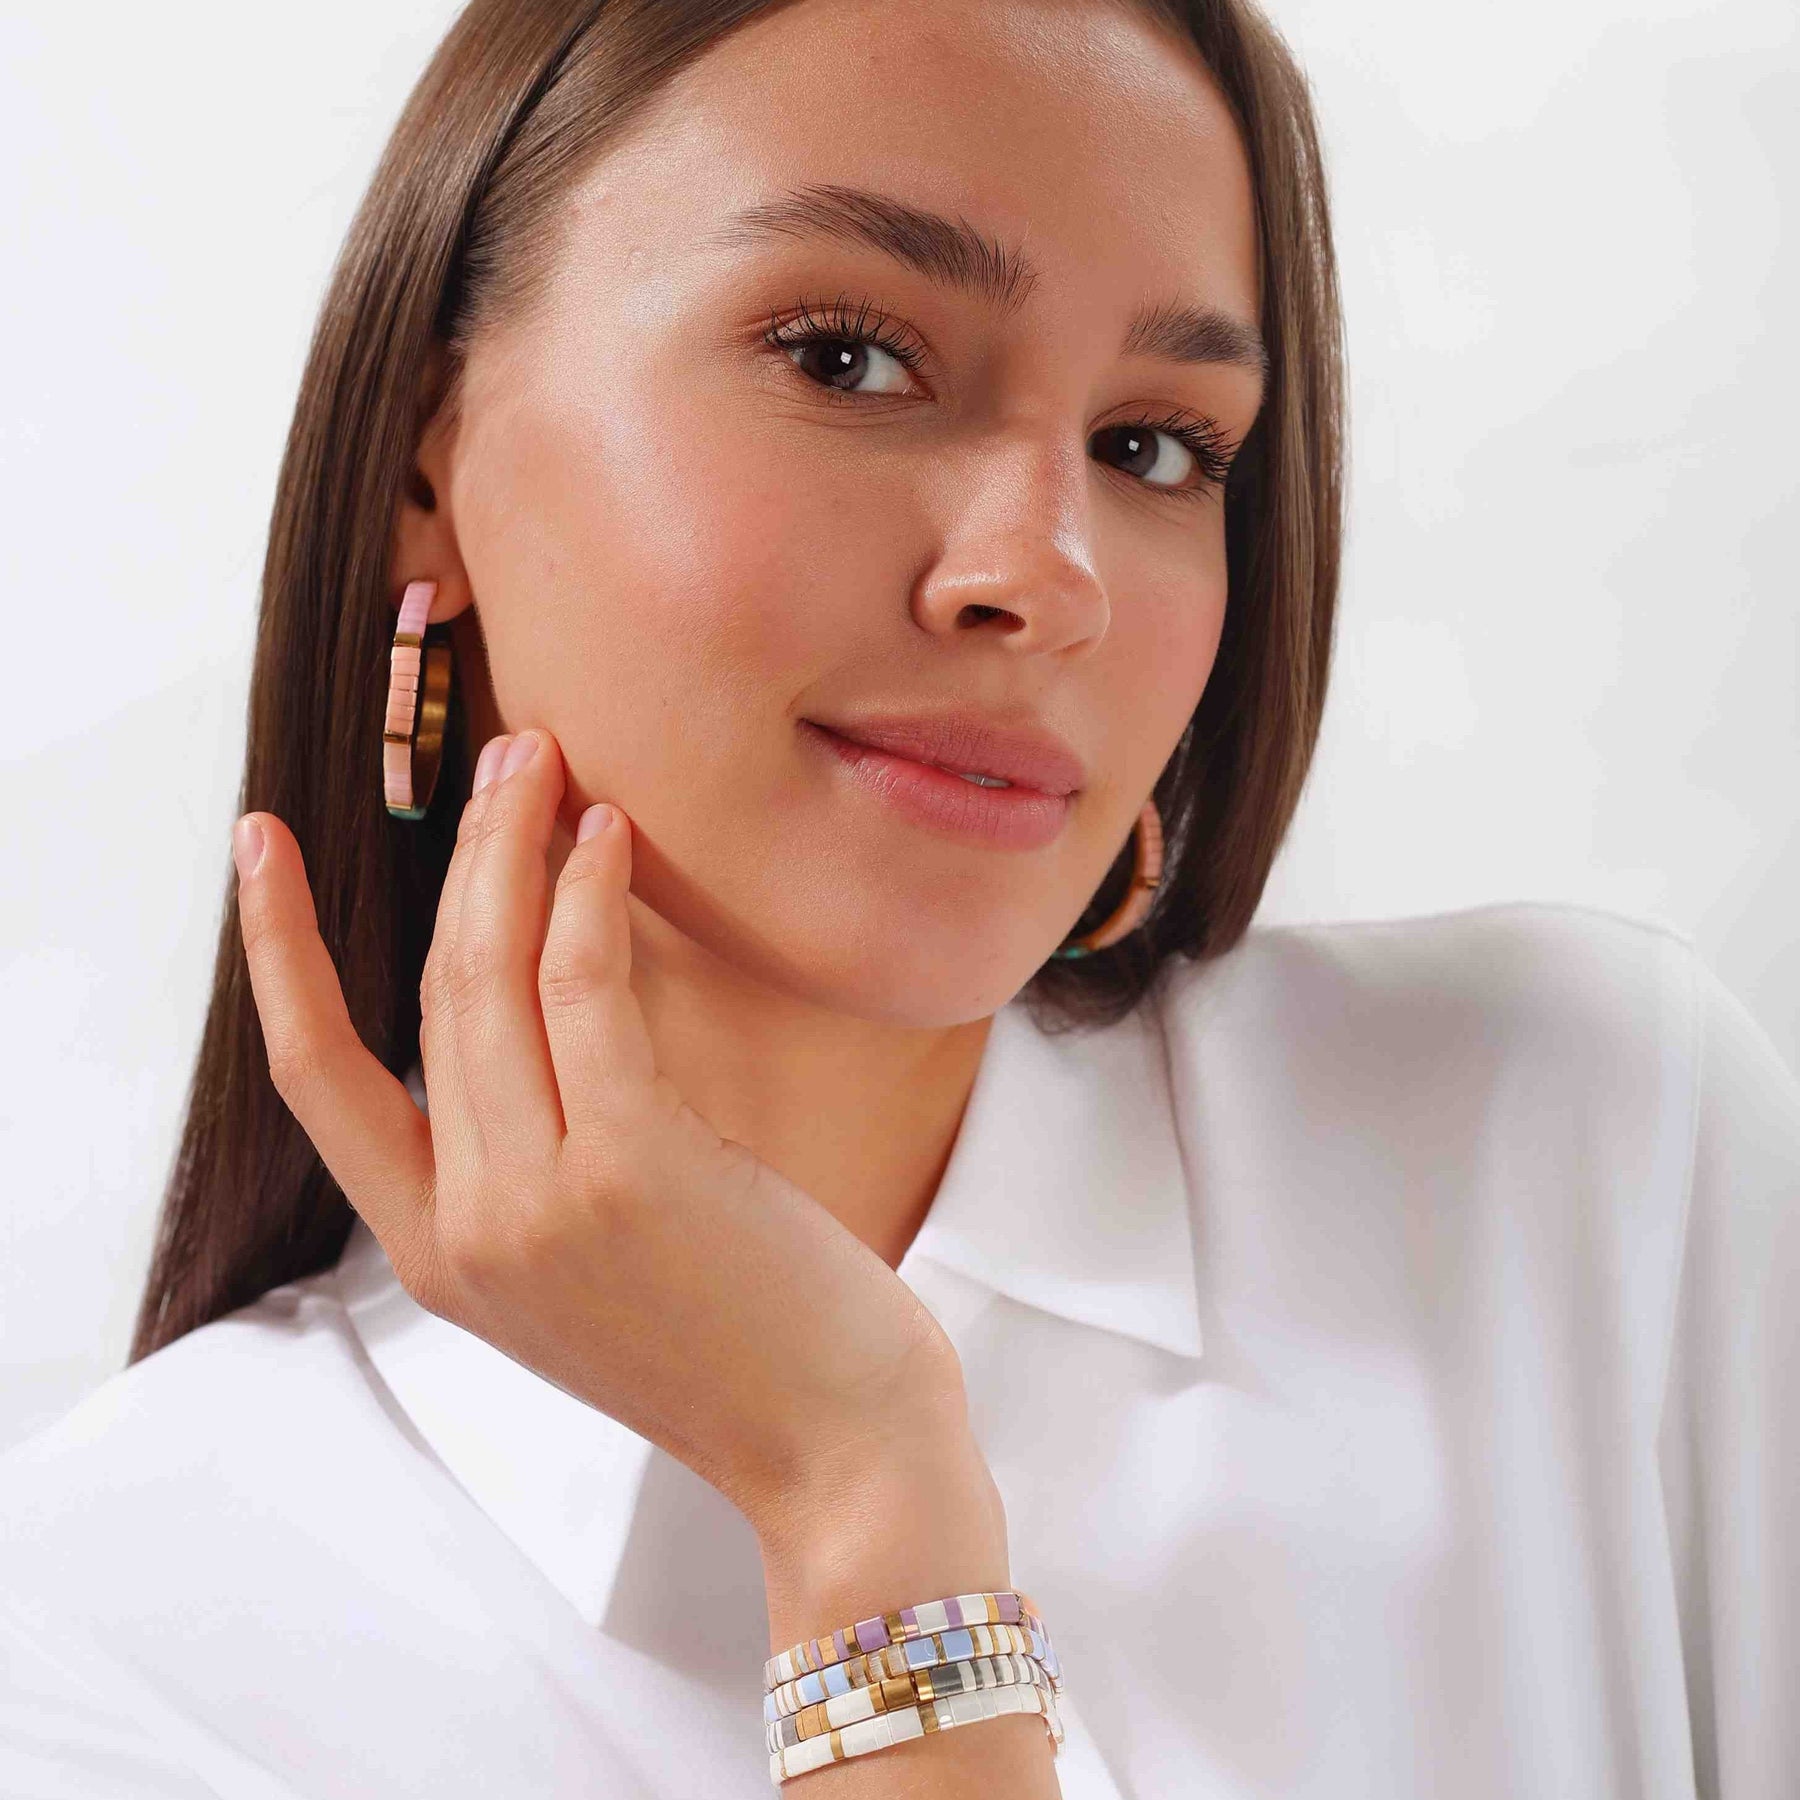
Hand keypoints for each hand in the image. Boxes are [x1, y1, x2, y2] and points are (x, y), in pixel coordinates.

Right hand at [231, 726, 989, 1549]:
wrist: (834, 1445)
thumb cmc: (742, 1340)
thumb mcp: (596, 1261)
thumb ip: (540, 1157)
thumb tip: (547, 999)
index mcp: (441, 1253)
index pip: (319, 1079)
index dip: (278, 954)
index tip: (264, 851)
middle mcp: (464, 1228)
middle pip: (426, 993)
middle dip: (458, 860)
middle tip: (501, 762)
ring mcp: (537, 1201)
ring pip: (489, 977)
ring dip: (512, 849)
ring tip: (545, 763)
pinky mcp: (628, 1168)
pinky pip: (583, 992)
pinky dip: (587, 896)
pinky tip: (606, 833)